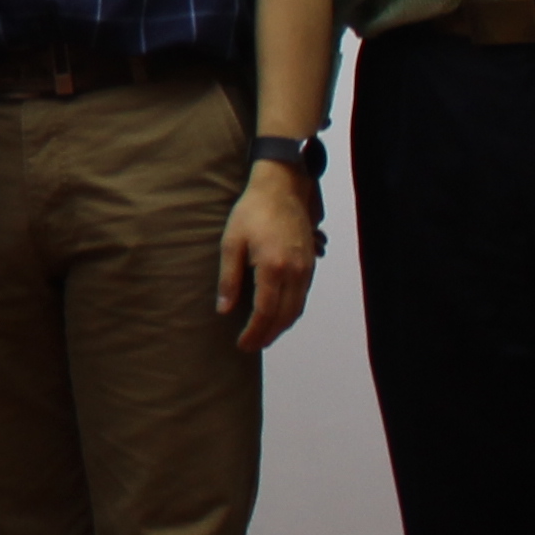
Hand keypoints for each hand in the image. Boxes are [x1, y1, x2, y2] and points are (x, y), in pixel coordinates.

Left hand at [216, 162, 318, 352]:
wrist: (282, 188)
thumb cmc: (252, 212)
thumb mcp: (231, 242)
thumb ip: (228, 279)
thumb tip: (224, 310)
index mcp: (273, 267)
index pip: (265, 312)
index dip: (254, 332)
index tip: (242, 344)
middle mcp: (294, 272)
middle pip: (284, 316)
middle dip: (268, 335)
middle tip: (250, 346)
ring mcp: (306, 269)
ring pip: (297, 309)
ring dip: (280, 327)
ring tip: (262, 336)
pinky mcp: (310, 264)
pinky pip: (302, 297)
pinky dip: (290, 312)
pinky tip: (277, 315)